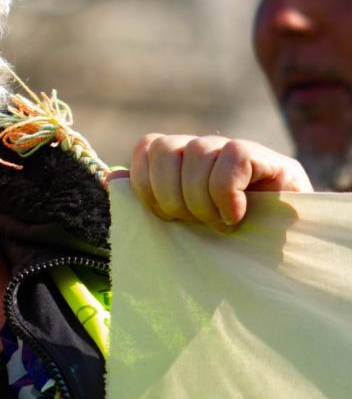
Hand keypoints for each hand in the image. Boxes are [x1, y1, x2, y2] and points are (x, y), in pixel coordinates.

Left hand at [109, 133, 312, 230]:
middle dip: (171, 195)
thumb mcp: (183, 222)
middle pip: (164, 147)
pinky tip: (236, 216)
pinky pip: (232, 158)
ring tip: (218, 225)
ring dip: (201, 200)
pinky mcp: (265, 158)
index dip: (147, 184)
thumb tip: (113, 179)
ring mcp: (233, 149)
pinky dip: (226, 193)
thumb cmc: (224, 239)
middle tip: (192, 222)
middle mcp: (203, 147)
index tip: (165, 216)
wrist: (285, 252)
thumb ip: (150, 199)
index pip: (146, 146)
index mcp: (179, 157)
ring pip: (197, 153)